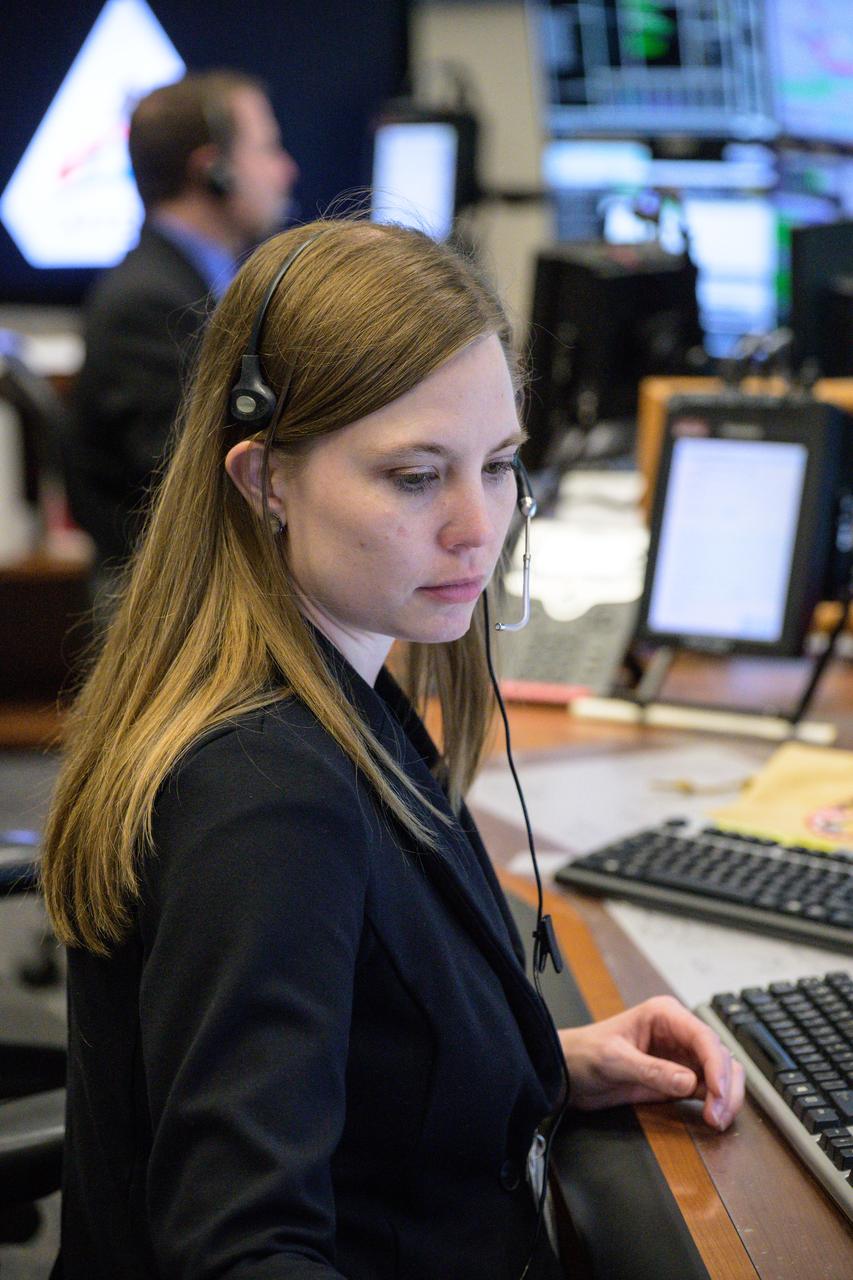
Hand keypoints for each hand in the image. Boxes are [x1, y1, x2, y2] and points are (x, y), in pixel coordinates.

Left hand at [559, 995, 744, 1130]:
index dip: (716, 1065)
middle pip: (720, 1055)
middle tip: (717, 1116)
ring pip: (721, 1073)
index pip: (703, 1037)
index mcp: (665, 1015)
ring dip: (726, 1096)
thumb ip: (651, 1071)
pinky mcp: (680, 1078)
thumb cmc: (585, 1054)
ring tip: (716, 1121)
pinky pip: (709, 1089)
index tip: (717, 1092)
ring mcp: (682, 1056)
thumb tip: (690, 1083)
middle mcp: (679, 1032)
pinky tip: (713, 1118)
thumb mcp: (614, 1060)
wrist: (569, 1073)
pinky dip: (717, 1103)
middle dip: (725, 1086)